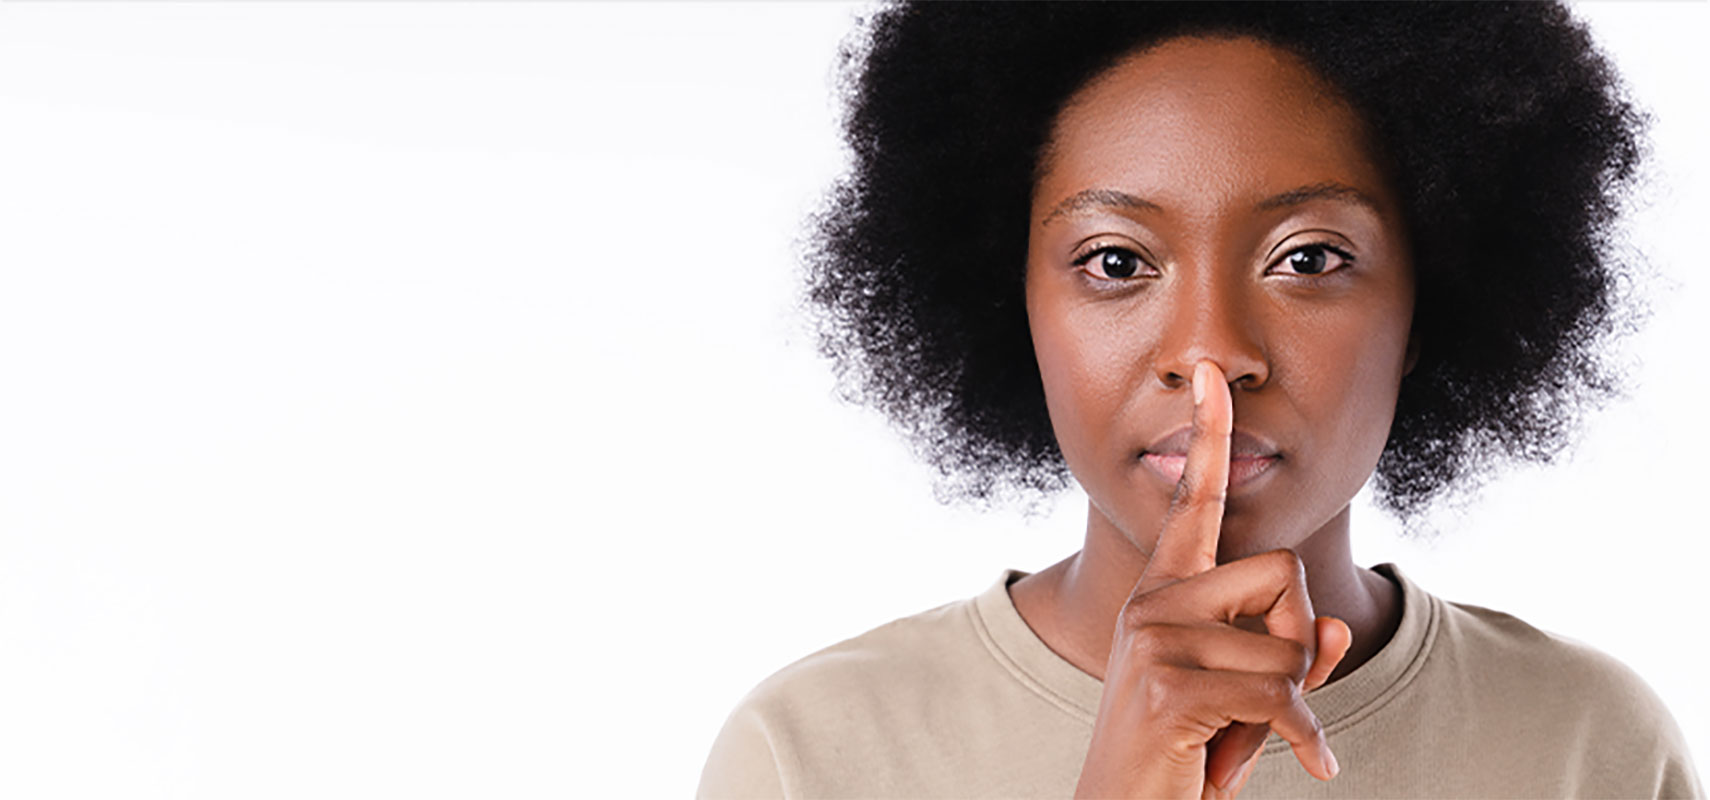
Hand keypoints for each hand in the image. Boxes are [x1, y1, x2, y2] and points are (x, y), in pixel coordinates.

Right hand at [1073, 361, 1352, 798]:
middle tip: (1259, 703)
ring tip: (1239, 737)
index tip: (1212, 375)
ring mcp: (1156, 638)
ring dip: (1291, 705)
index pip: (1192, 499)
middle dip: (1295, 642)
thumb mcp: (1249, 696)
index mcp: (1166, 591)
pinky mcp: (1170, 683)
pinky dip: (1305, 737)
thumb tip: (1330, 626)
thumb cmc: (1187, 755)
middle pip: (1280, 573)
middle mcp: (1154, 600)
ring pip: (1288, 642)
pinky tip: (1301, 763)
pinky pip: (1282, 693)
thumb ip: (1289, 655)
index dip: (1209, 435)